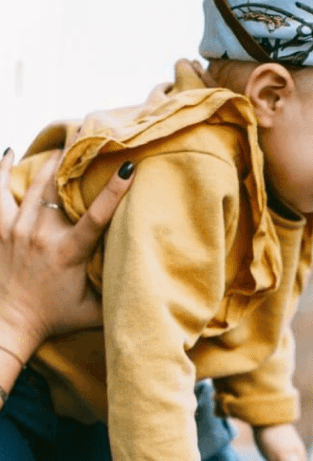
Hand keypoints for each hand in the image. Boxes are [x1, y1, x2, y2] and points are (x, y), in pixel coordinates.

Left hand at [0, 149, 134, 361]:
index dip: (114, 191)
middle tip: (89, 136)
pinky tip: (10, 152)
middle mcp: (42, 236)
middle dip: (76, 159)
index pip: (96, 216)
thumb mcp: (93, 313)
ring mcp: (17, 230)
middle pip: (61, 187)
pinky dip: (2, 170)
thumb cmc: (53, 319)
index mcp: (68, 253)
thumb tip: (150, 288)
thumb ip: (118, 298)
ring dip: (50, 162)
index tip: (129, 166)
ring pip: (35, 184)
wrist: (8, 325)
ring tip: (63, 145)